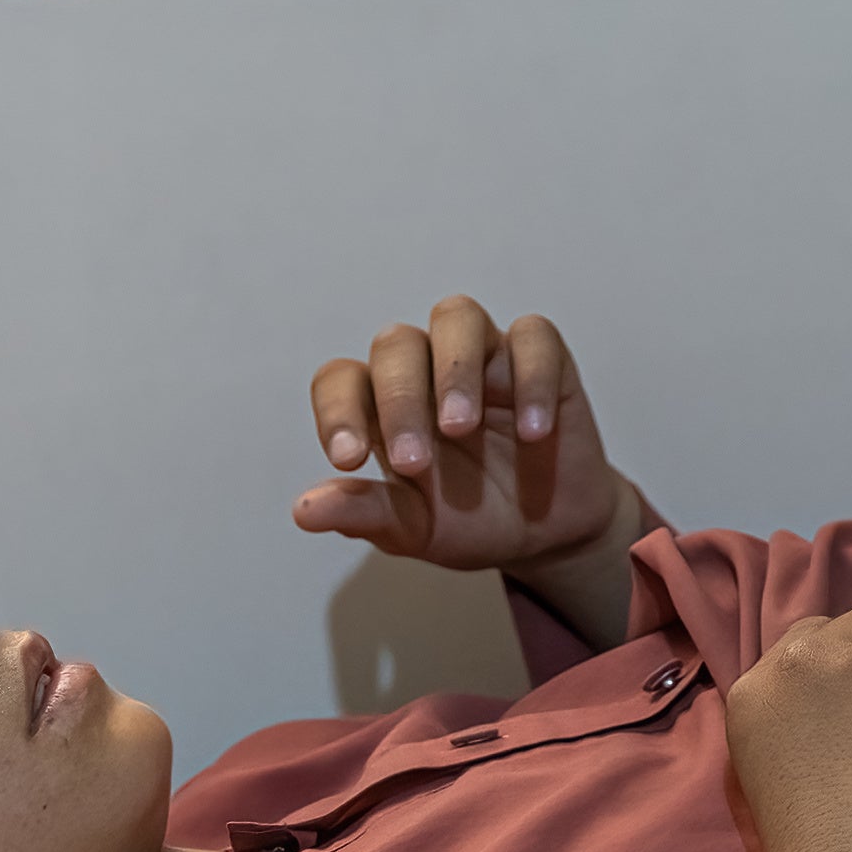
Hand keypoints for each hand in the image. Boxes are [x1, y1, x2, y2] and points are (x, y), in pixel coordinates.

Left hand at [295, 296, 644, 617]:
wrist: (546, 536)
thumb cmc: (470, 521)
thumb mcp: (414, 529)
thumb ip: (365, 513)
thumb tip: (305, 512)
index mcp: (383, 406)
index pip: (342, 379)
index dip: (336, 410)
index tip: (348, 458)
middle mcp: (428, 369)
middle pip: (396, 344)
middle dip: (399, 399)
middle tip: (414, 462)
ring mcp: (485, 358)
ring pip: (456, 316)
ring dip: (454, 367)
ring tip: (461, 425)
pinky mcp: (543, 360)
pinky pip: (534, 336)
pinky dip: (532, 377)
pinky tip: (533, 432)